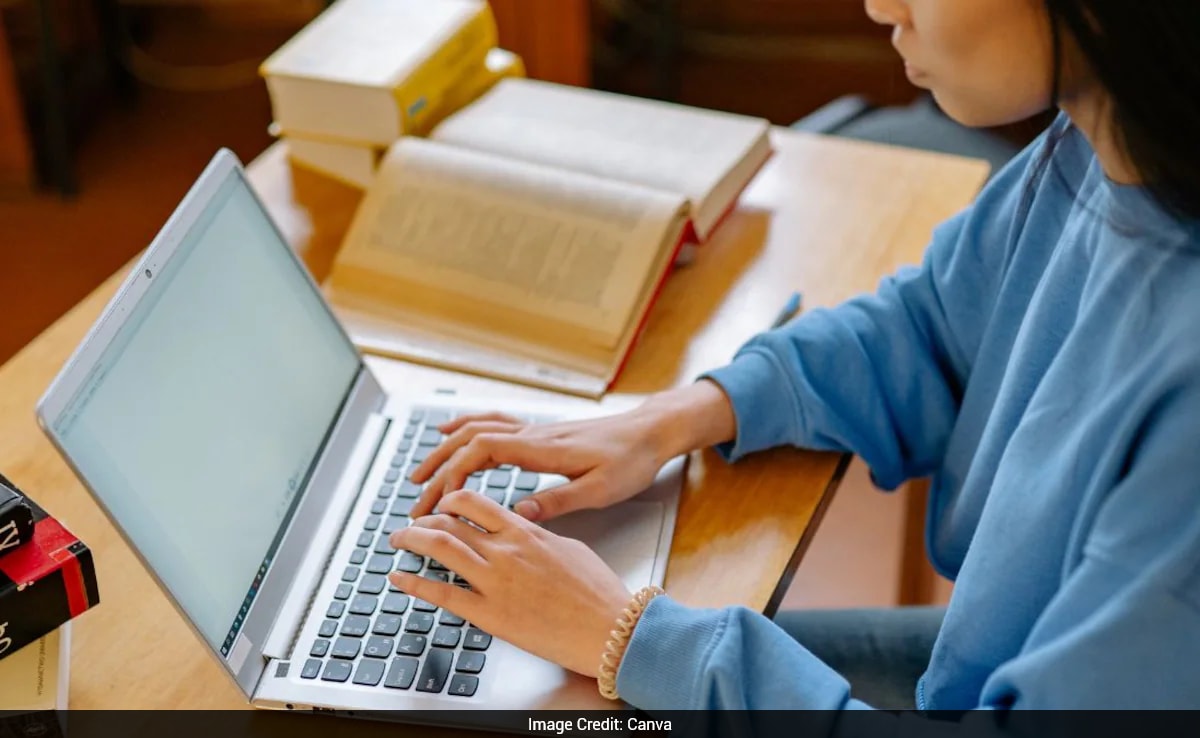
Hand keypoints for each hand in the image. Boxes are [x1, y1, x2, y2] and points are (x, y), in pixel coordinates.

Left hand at [387, 491, 630, 676]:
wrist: (612, 628)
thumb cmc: (600, 592)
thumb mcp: (571, 548)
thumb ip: (540, 537)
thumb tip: (526, 531)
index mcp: (526, 532)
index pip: (475, 503)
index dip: (450, 501)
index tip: (440, 505)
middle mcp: (506, 551)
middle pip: (450, 523)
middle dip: (423, 520)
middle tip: (410, 524)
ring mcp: (495, 582)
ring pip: (440, 549)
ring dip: (412, 541)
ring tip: (398, 541)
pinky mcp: (490, 614)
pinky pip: (443, 594)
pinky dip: (415, 584)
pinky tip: (399, 578)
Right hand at [408, 409, 669, 522]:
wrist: (650, 432)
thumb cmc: (631, 460)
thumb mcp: (601, 489)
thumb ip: (560, 500)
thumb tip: (520, 513)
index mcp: (542, 449)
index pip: (482, 451)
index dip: (454, 473)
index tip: (440, 500)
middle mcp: (532, 435)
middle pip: (469, 442)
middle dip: (438, 469)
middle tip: (417, 499)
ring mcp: (533, 431)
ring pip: (475, 430)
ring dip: (443, 450)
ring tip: (420, 474)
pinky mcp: (539, 434)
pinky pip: (491, 423)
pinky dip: (463, 427)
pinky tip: (449, 432)